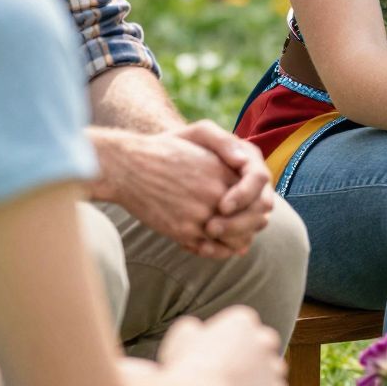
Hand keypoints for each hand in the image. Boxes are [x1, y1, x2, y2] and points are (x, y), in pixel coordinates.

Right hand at [96, 125, 261, 259]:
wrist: (127, 167)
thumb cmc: (164, 149)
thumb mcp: (199, 135)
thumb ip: (227, 147)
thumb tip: (244, 163)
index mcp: (225, 173)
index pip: (259, 199)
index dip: (257, 206)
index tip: (249, 208)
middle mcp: (217, 195)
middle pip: (252, 222)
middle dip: (251, 226)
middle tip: (245, 227)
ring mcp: (200, 216)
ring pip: (234, 239)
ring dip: (235, 240)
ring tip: (229, 237)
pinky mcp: (182, 232)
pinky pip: (210, 249)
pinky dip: (215, 250)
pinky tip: (208, 244)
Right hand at [155, 306, 286, 385]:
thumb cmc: (183, 368)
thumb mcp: (181, 338)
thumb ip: (193, 328)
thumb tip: (196, 329)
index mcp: (242, 321)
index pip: (244, 327)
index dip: (230, 342)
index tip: (216, 357)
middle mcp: (264, 339)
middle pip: (264, 345)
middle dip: (252, 357)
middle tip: (230, 374)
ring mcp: (273, 366)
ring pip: (272, 371)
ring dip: (259, 379)